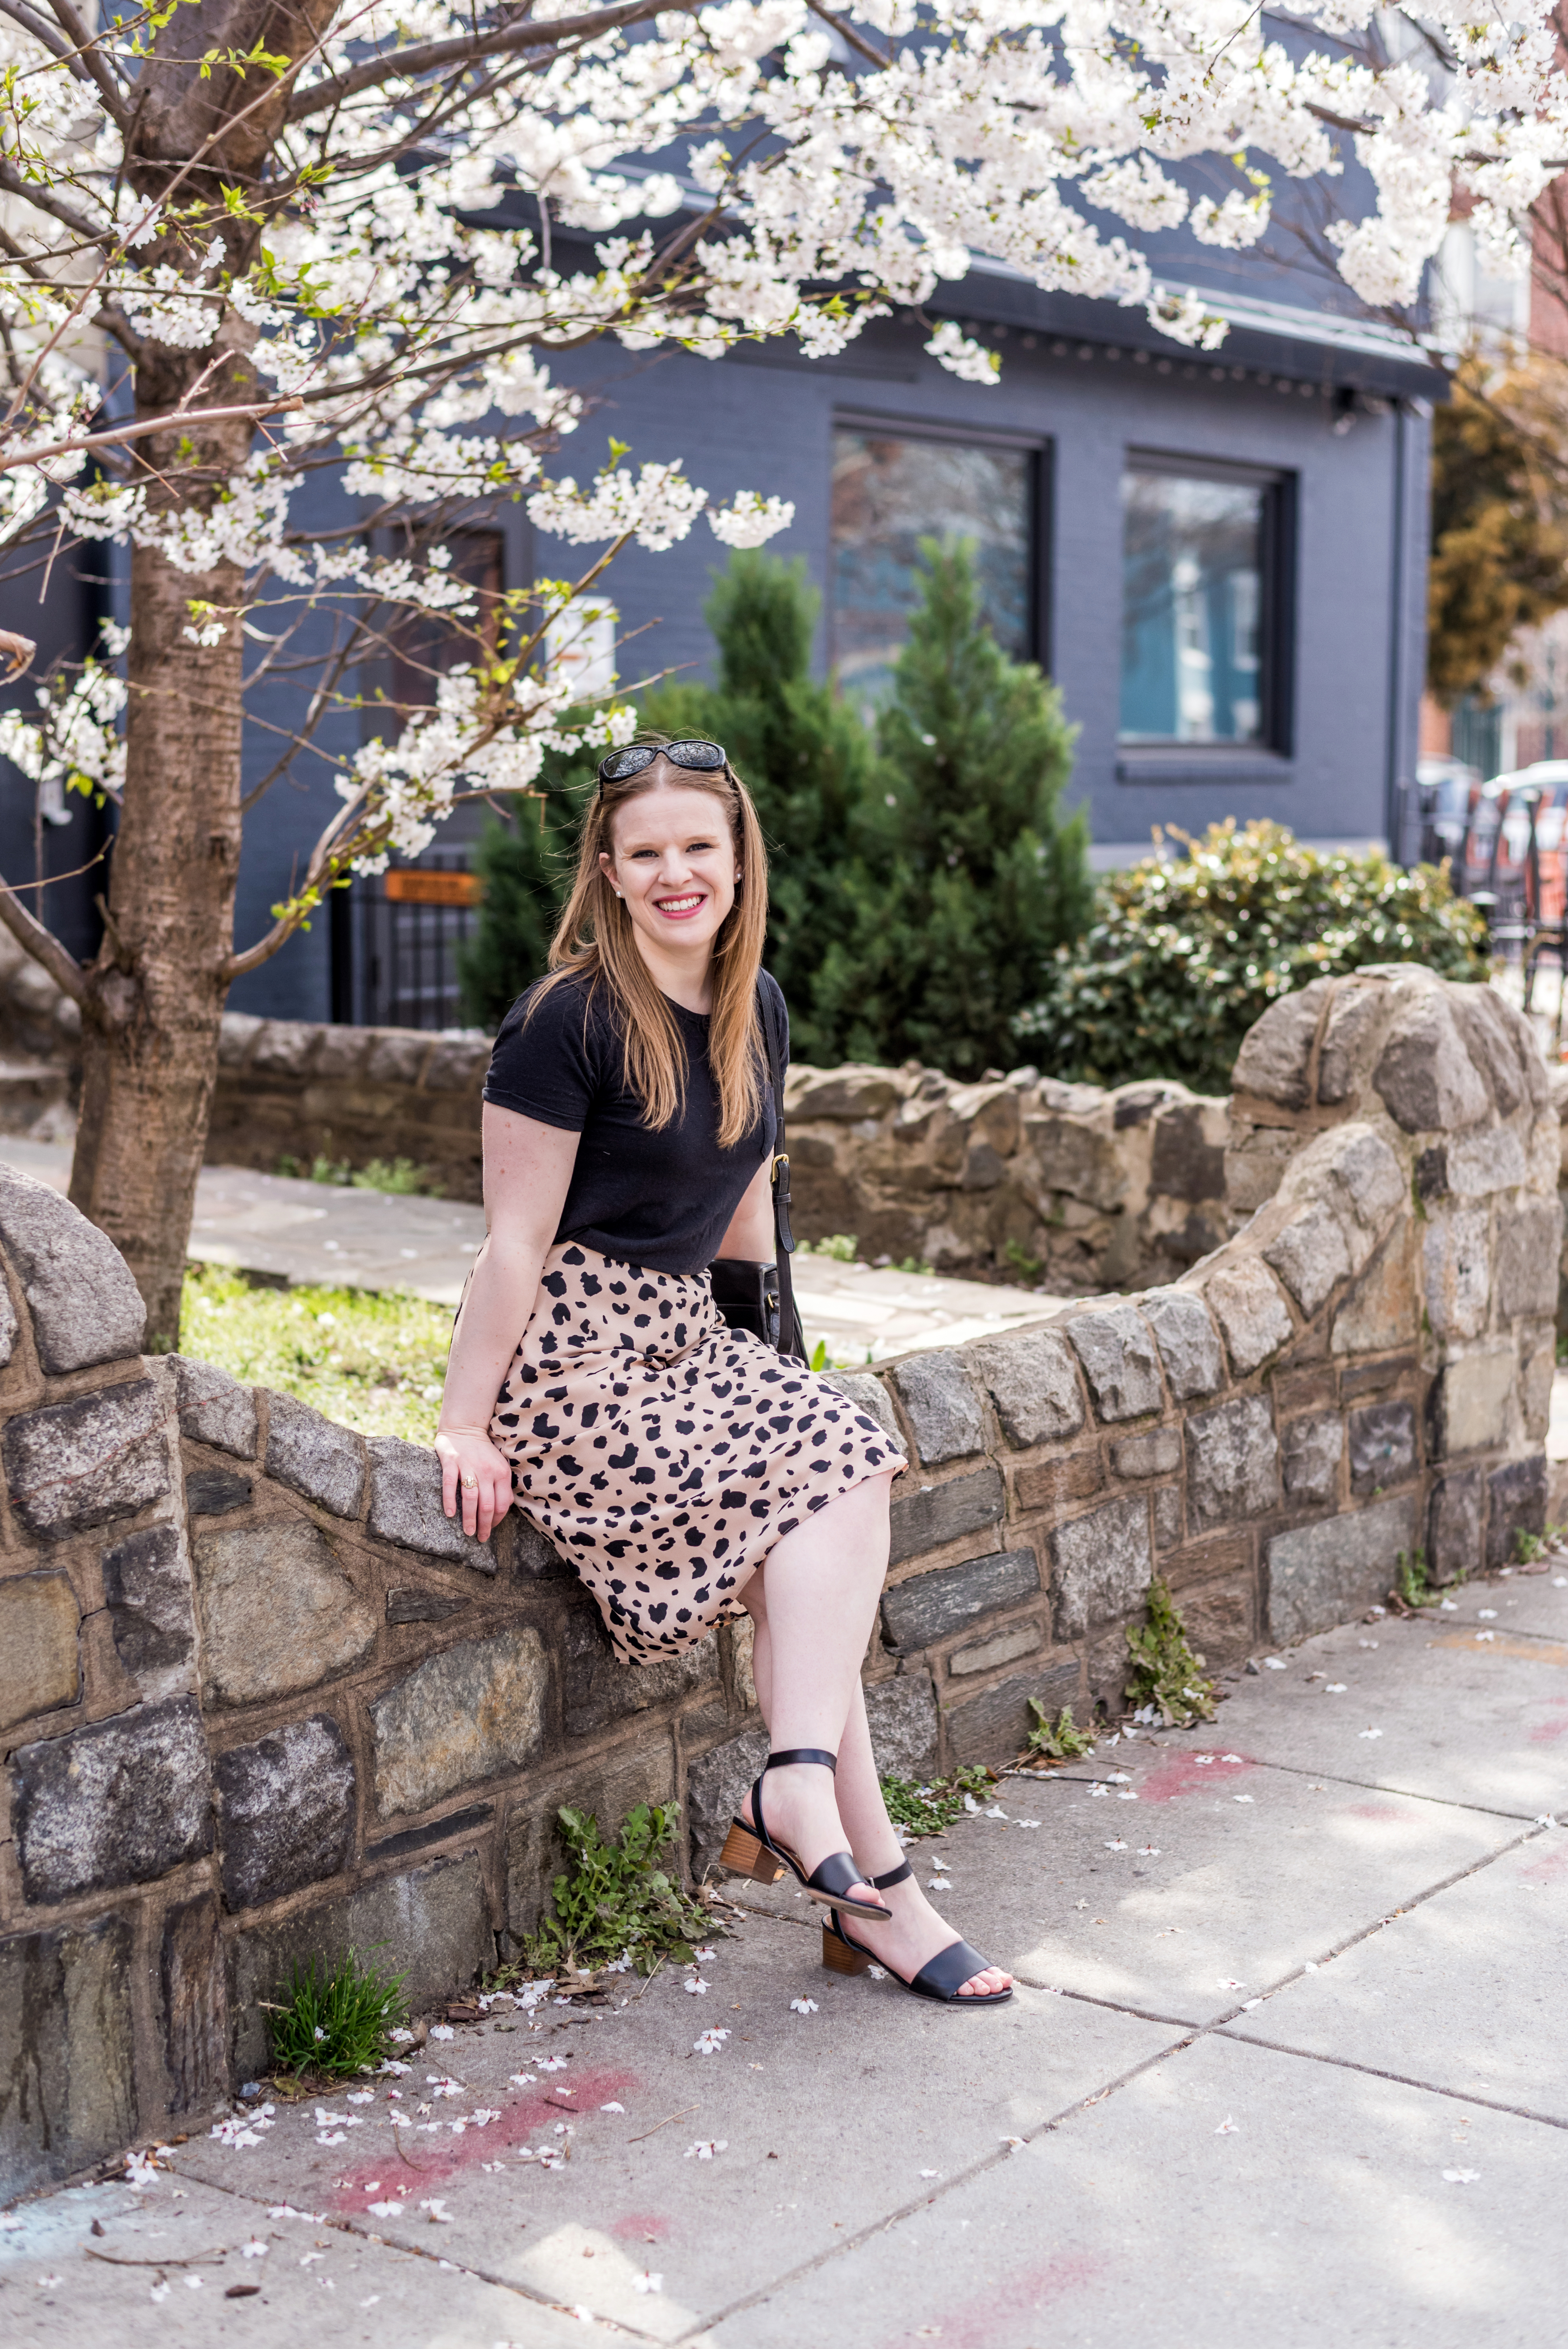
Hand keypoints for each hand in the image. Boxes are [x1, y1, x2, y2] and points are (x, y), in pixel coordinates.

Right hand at [435, 1423, 512, 1541]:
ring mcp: (468, 1466)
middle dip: (484, 1525)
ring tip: (467, 1532)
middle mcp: (487, 1470)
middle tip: (479, 1538)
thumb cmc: (483, 1453)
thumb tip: (502, 1510)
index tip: (489, 1530)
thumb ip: (501, 1485)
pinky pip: (450, 1484)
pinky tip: (450, 1514)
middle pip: (487, 1504)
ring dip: (469, 1518)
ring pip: (471, 1497)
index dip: (497, 1520)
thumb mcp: (499, 1466)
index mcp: (501, 1473)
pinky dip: (450, 1500)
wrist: (464, 1428)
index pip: (502, 1504)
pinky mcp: (451, 1461)